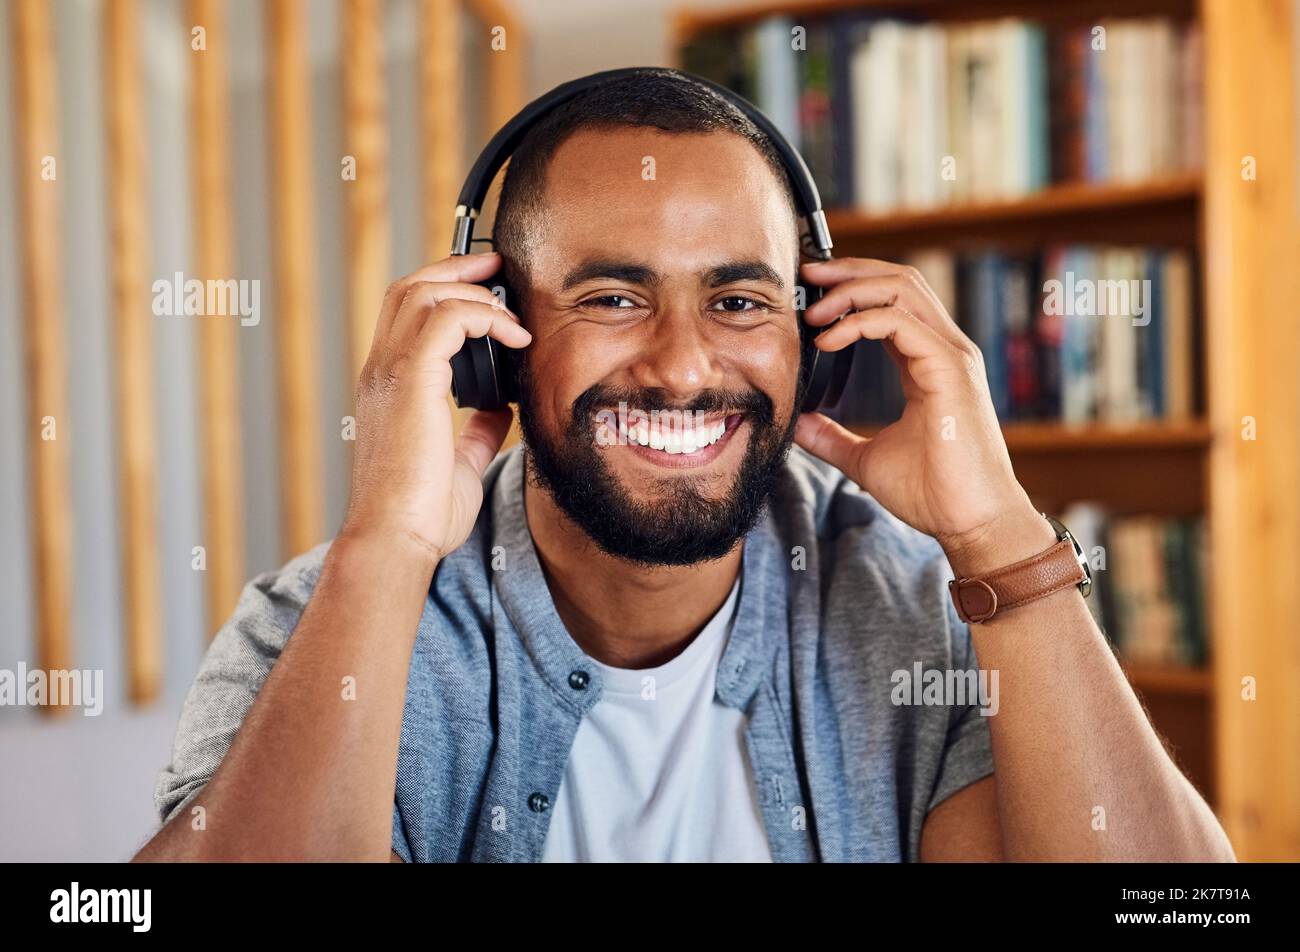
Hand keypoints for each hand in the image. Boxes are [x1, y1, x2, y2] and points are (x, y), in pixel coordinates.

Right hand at [339, 251, 531, 567]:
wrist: (397, 539)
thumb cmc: (422, 514)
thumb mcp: (459, 461)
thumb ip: (476, 428)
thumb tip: (501, 406)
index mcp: (388, 387)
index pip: (405, 315)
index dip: (444, 290)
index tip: (487, 288)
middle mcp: (382, 371)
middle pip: (409, 288)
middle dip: (457, 269)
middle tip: (499, 266)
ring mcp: (391, 373)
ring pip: (423, 292)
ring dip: (473, 289)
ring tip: (512, 307)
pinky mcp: (411, 381)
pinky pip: (447, 319)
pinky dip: (483, 315)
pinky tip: (513, 336)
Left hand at [792, 257, 1050, 574]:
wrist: (971, 523)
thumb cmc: (933, 493)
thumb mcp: (865, 458)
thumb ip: (832, 436)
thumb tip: (798, 422)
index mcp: (927, 362)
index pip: (891, 301)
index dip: (850, 287)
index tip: (809, 292)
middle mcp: (943, 350)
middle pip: (898, 280)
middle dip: (848, 271)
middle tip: (805, 277)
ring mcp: (951, 356)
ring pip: (901, 290)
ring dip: (850, 290)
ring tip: (813, 310)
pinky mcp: (951, 370)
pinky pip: (901, 323)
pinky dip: (860, 322)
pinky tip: (829, 341)